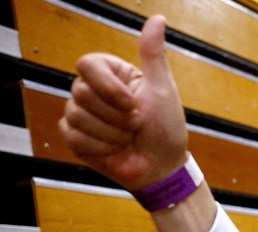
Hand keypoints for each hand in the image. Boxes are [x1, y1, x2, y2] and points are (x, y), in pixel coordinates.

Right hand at [59, 15, 187, 190]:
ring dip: (111, 134)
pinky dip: (100, 147)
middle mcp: (93, 91)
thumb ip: (153, 55)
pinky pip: (74, 136)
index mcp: (112, 75)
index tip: (133, 104)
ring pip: (77, 116)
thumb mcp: (163, 90)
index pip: (87, 64)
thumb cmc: (166, 129)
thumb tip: (157, 20)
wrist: (162, 168)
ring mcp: (81, 115)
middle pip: (81, 93)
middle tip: (134, 125)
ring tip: (127, 138)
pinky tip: (114, 150)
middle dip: (116, 116)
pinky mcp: (75, 138)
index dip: (109, 89)